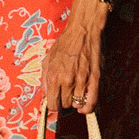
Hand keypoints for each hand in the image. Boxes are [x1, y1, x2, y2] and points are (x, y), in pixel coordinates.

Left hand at [41, 0, 106, 114]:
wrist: (82, 31)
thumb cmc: (64, 44)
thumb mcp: (47, 59)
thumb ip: (44, 79)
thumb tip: (45, 95)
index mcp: (53, 76)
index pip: (52, 104)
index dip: (54, 104)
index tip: (56, 101)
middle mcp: (66, 81)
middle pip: (65, 105)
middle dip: (64, 101)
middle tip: (66, 94)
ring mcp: (81, 80)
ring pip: (77, 104)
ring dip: (76, 102)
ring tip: (75, 94)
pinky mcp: (94, 78)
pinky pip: (92, 101)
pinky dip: (88, 107)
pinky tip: (84, 106)